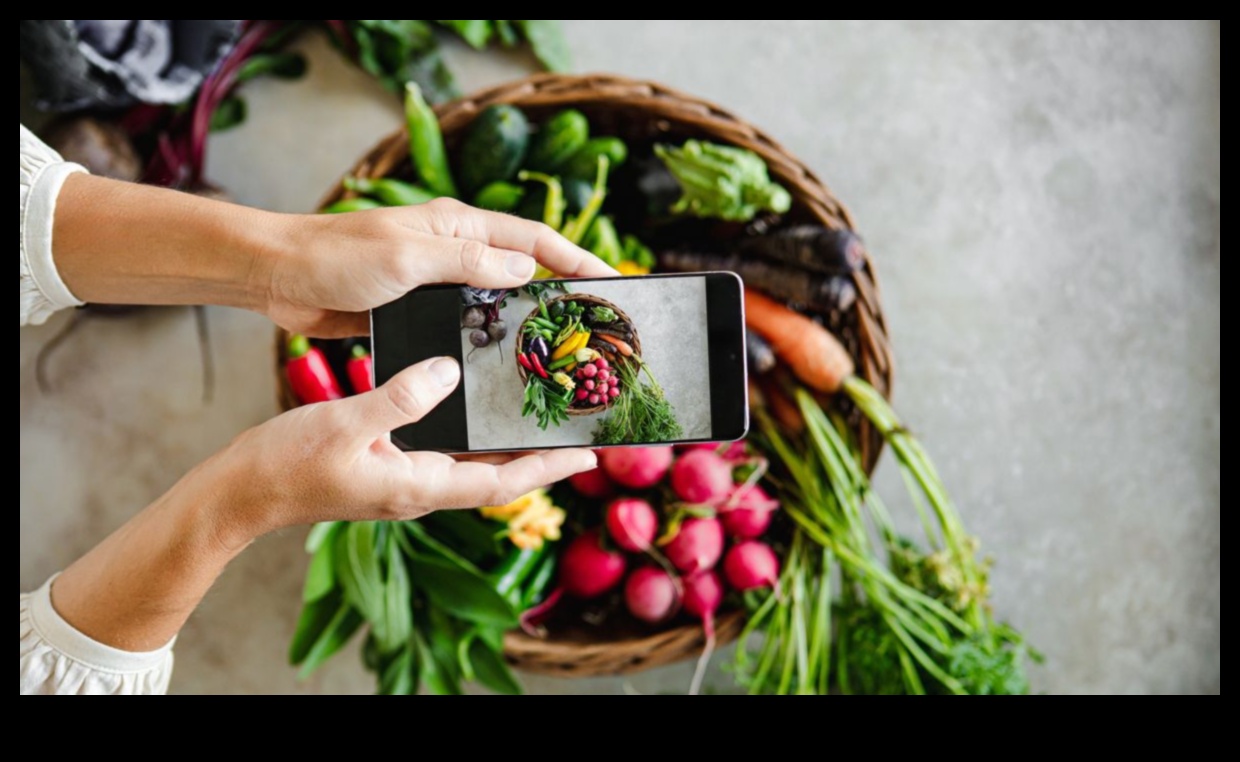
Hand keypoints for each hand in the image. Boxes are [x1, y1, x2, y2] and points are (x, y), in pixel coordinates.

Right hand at [203, 356, 596, 548]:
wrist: (242, 492)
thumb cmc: (286, 465)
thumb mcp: (345, 422)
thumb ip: (398, 397)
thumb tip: (447, 372)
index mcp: (417, 486)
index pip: (498, 482)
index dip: (545, 469)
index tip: (586, 455)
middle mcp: (420, 489)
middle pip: (496, 476)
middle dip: (540, 458)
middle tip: (581, 433)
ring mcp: (405, 481)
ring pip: (473, 465)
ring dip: (509, 447)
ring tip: (544, 419)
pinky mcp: (390, 468)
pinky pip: (446, 453)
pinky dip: (471, 436)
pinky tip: (478, 411)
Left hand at [265, 198, 616, 336]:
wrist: (278, 276)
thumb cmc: (336, 255)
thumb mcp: (406, 257)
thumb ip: (466, 263)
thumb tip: (527, 271)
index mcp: (458, 227)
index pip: (534, 241)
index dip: (575, 260)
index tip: (610, 283)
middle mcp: (453, 251)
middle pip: (523, 271)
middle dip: (560, 293)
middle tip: (592, 326)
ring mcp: (435, 281)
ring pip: (495, 301)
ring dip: (523, 322)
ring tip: (556, 354)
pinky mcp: (415, 309)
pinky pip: (462, 324)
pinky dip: (485, 340)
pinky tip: (499, 367)